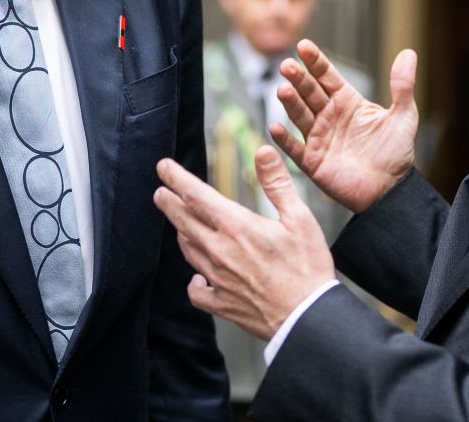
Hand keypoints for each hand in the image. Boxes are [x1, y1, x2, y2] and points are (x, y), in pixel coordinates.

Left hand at [154, 149, 335, 339]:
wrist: (308, 317)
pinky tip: (197, 276)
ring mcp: (218, 279)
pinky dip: (193, 281)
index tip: (163, 167)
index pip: (195, 195)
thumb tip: (263, 151)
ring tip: (179, 224)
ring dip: (180, 232)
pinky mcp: (222, 303)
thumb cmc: (307, 268)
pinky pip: (196, 291)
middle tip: (160, 192)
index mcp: (237, 226)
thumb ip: (277, 183)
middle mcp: (220, 251)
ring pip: (188, 250)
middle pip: (183, 221)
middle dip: (168, 202)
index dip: (175, 178)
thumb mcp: (300, 218)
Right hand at [270, 40, 417, 214]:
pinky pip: (294, 148)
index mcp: (347, 101)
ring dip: (290, 102)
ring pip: (300, 115)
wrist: (390, 190)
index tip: (304, 46)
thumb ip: (402, 86)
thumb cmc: (396, 154)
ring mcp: (319, 137)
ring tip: (283, 89)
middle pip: (309, 92)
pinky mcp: (312, 161)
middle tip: (287, 66)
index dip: (316, 62)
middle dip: (298, 78)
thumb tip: (409, 53)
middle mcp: (329, 116)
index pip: (327, 76)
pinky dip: (284, 139)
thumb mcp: (403, 116)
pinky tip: (275, 127)